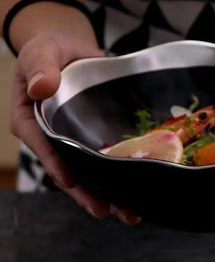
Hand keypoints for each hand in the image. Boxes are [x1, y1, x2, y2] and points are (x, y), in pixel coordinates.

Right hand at [10, 34, 140, 224]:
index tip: (72, 184)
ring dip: (107, 191)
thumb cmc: (49, 50)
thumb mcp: (39, 53)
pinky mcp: (92, 135)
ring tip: (129, 212)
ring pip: (88, 170)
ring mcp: (73, 138)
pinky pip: (103, 157)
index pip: (43, 147)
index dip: (57, 166)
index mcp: (31, 121)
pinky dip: (117, 173)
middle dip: (86, 193)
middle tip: (105, 211)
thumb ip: (40, 69)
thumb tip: (41, 88)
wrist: (71, 49)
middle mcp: (52, 136)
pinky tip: (135, 188)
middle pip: (68, 169)